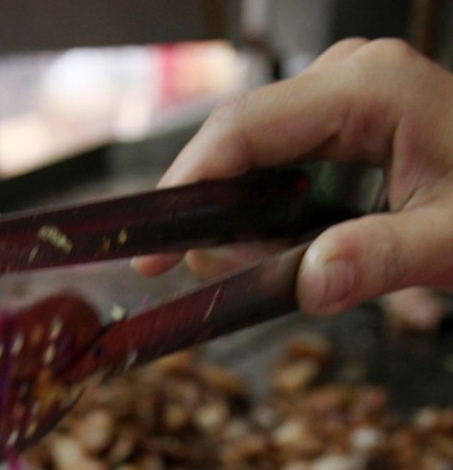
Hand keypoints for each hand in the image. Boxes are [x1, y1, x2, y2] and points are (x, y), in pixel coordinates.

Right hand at [135, 39, 452, 314]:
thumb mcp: (452, 242)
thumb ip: (381, 260)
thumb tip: (312, 282)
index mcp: (372, 89)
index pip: (246, 127)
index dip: (188, 187)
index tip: (152, 246)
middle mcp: (350, 79)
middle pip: (239, 140)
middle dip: (215, 214)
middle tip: (210, 275)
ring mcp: (345, 98)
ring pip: (255, 157)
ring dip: (246, 221)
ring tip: (274, 267)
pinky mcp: (346, 125)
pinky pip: (280, 165)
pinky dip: (270, 215)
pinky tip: (289, 250)